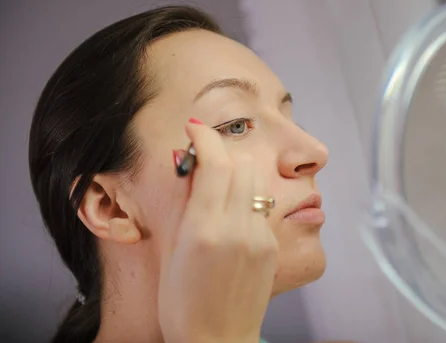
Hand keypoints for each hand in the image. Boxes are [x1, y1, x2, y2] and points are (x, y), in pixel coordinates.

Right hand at [158, 119, 278, 341]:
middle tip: (201, 160)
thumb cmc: (182, 304)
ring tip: (215, 186)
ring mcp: (259, 236)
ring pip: (254, 181)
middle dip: (220, 151)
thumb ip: (183, 205)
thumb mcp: (171, 252)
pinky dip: (244, 197)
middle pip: (240, 163)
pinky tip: (229, 214)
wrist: (219, 342)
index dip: (205, 136)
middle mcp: (237, 227)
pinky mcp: (271, 245)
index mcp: (205, 229)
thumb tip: (190, 166)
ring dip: (234, 172)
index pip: (215, 162)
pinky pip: (260, 206)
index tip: (194, 128)